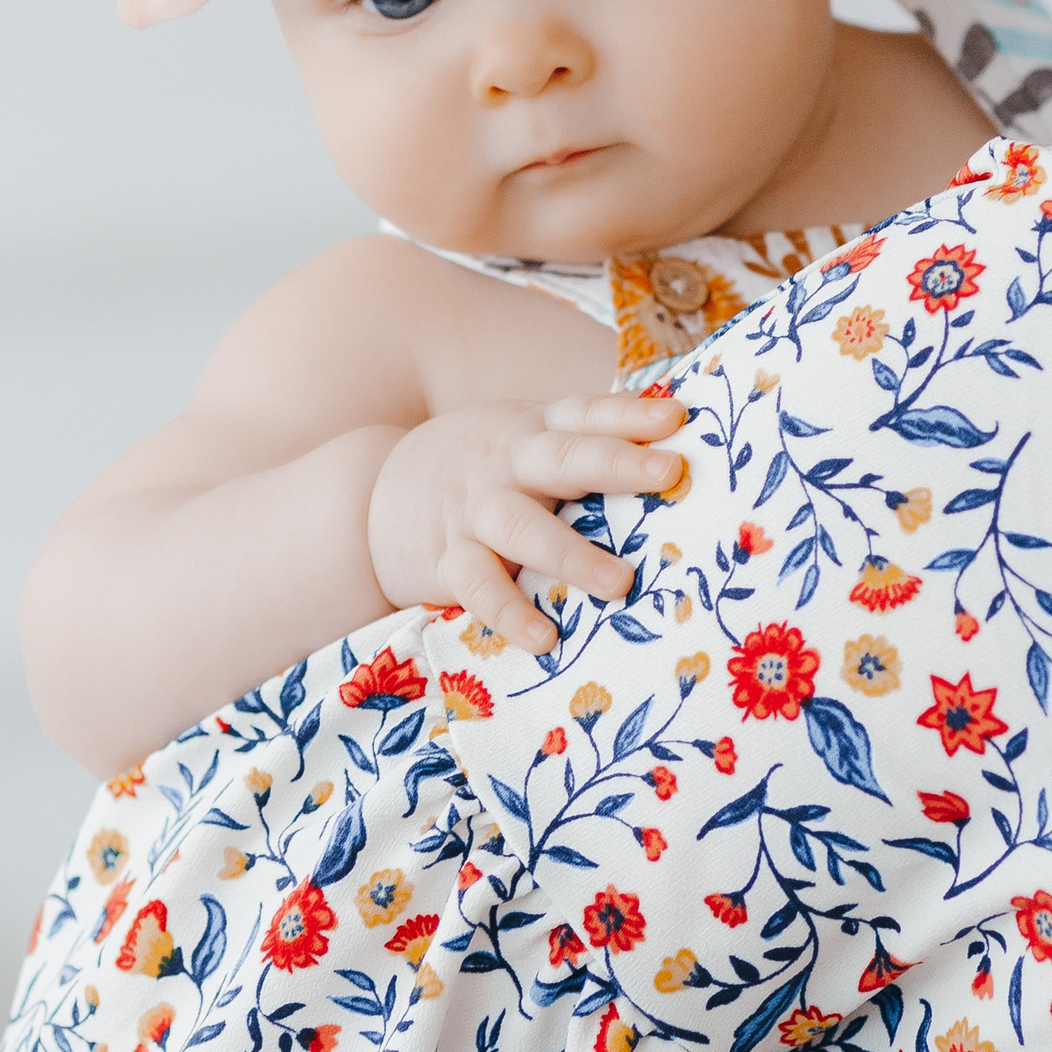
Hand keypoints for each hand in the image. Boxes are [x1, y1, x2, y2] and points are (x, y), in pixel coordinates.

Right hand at [365, 391, 688, 652]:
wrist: (373, 494)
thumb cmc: (481, 470)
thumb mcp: (524, 437)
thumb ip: (584, 441)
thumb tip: (678, 440)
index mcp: (533, 430)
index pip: (585, 414)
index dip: (629, 415)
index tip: (678, 420)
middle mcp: (505, 463)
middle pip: (562, 458)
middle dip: (616, 463)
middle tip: (670, 472)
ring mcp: (474, 511)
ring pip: (522, 527)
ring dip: (571, 553)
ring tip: (620, 582)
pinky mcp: (446, 559)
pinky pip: (477, 586)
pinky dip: (509, 611)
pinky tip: (544, 637)